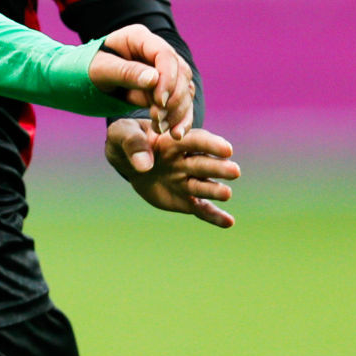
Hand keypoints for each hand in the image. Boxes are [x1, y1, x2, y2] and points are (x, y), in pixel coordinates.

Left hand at [87, 25, 194, 137]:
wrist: (73, 82)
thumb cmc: (81, 71)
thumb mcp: (99, 71)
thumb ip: (125, 73)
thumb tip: (154, 79)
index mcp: (138, 37)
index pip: (165, 55)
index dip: (168, 79)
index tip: (159, 102)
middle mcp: (153, 51)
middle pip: (180, 73)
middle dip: (173, 99)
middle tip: (158, 120)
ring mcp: (160, 69)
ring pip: (184, 89)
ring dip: (178, 111)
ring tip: (162, 130)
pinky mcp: (162, 88)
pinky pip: (180, 102)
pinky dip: (180, 118)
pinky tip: (176, 133)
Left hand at [107, 120, 239, 227]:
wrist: (126, 160)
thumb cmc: (126, 140)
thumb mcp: (122, 133)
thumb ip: (132, 143)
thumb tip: (144, 164)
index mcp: (173, 141)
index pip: (195, 141)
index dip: (211, 144)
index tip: (226, 149)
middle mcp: (186, 161)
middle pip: (204, 164)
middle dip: (218, 168)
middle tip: (234, 171)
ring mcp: (187, 181)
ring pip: (203, 186)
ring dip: (215, 190)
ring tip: (226, 194)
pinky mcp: (185, 200)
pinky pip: (201, 209)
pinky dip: (214, 216)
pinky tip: (228, 222)